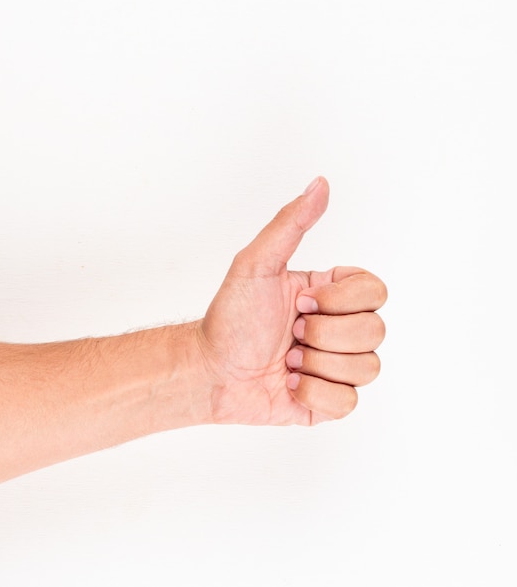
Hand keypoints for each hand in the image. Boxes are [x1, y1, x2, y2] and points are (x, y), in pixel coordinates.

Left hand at [195, 177, 386, 425]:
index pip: (375, 292)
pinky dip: (314, 394)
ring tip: (288, 360)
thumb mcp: (256, 264)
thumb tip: (320, 184)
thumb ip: (290, 224)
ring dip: (317, 365)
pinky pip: (348, 402)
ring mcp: (338, 365)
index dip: (340, 301)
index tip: (301, 302)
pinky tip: (290, 384)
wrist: (210, 371)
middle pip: (375, 331)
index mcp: (331, 294)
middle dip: (324, 334)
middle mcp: (340, 327)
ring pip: (367, 368)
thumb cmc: (230, 317)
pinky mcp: (330, 401)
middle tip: (291, 333)